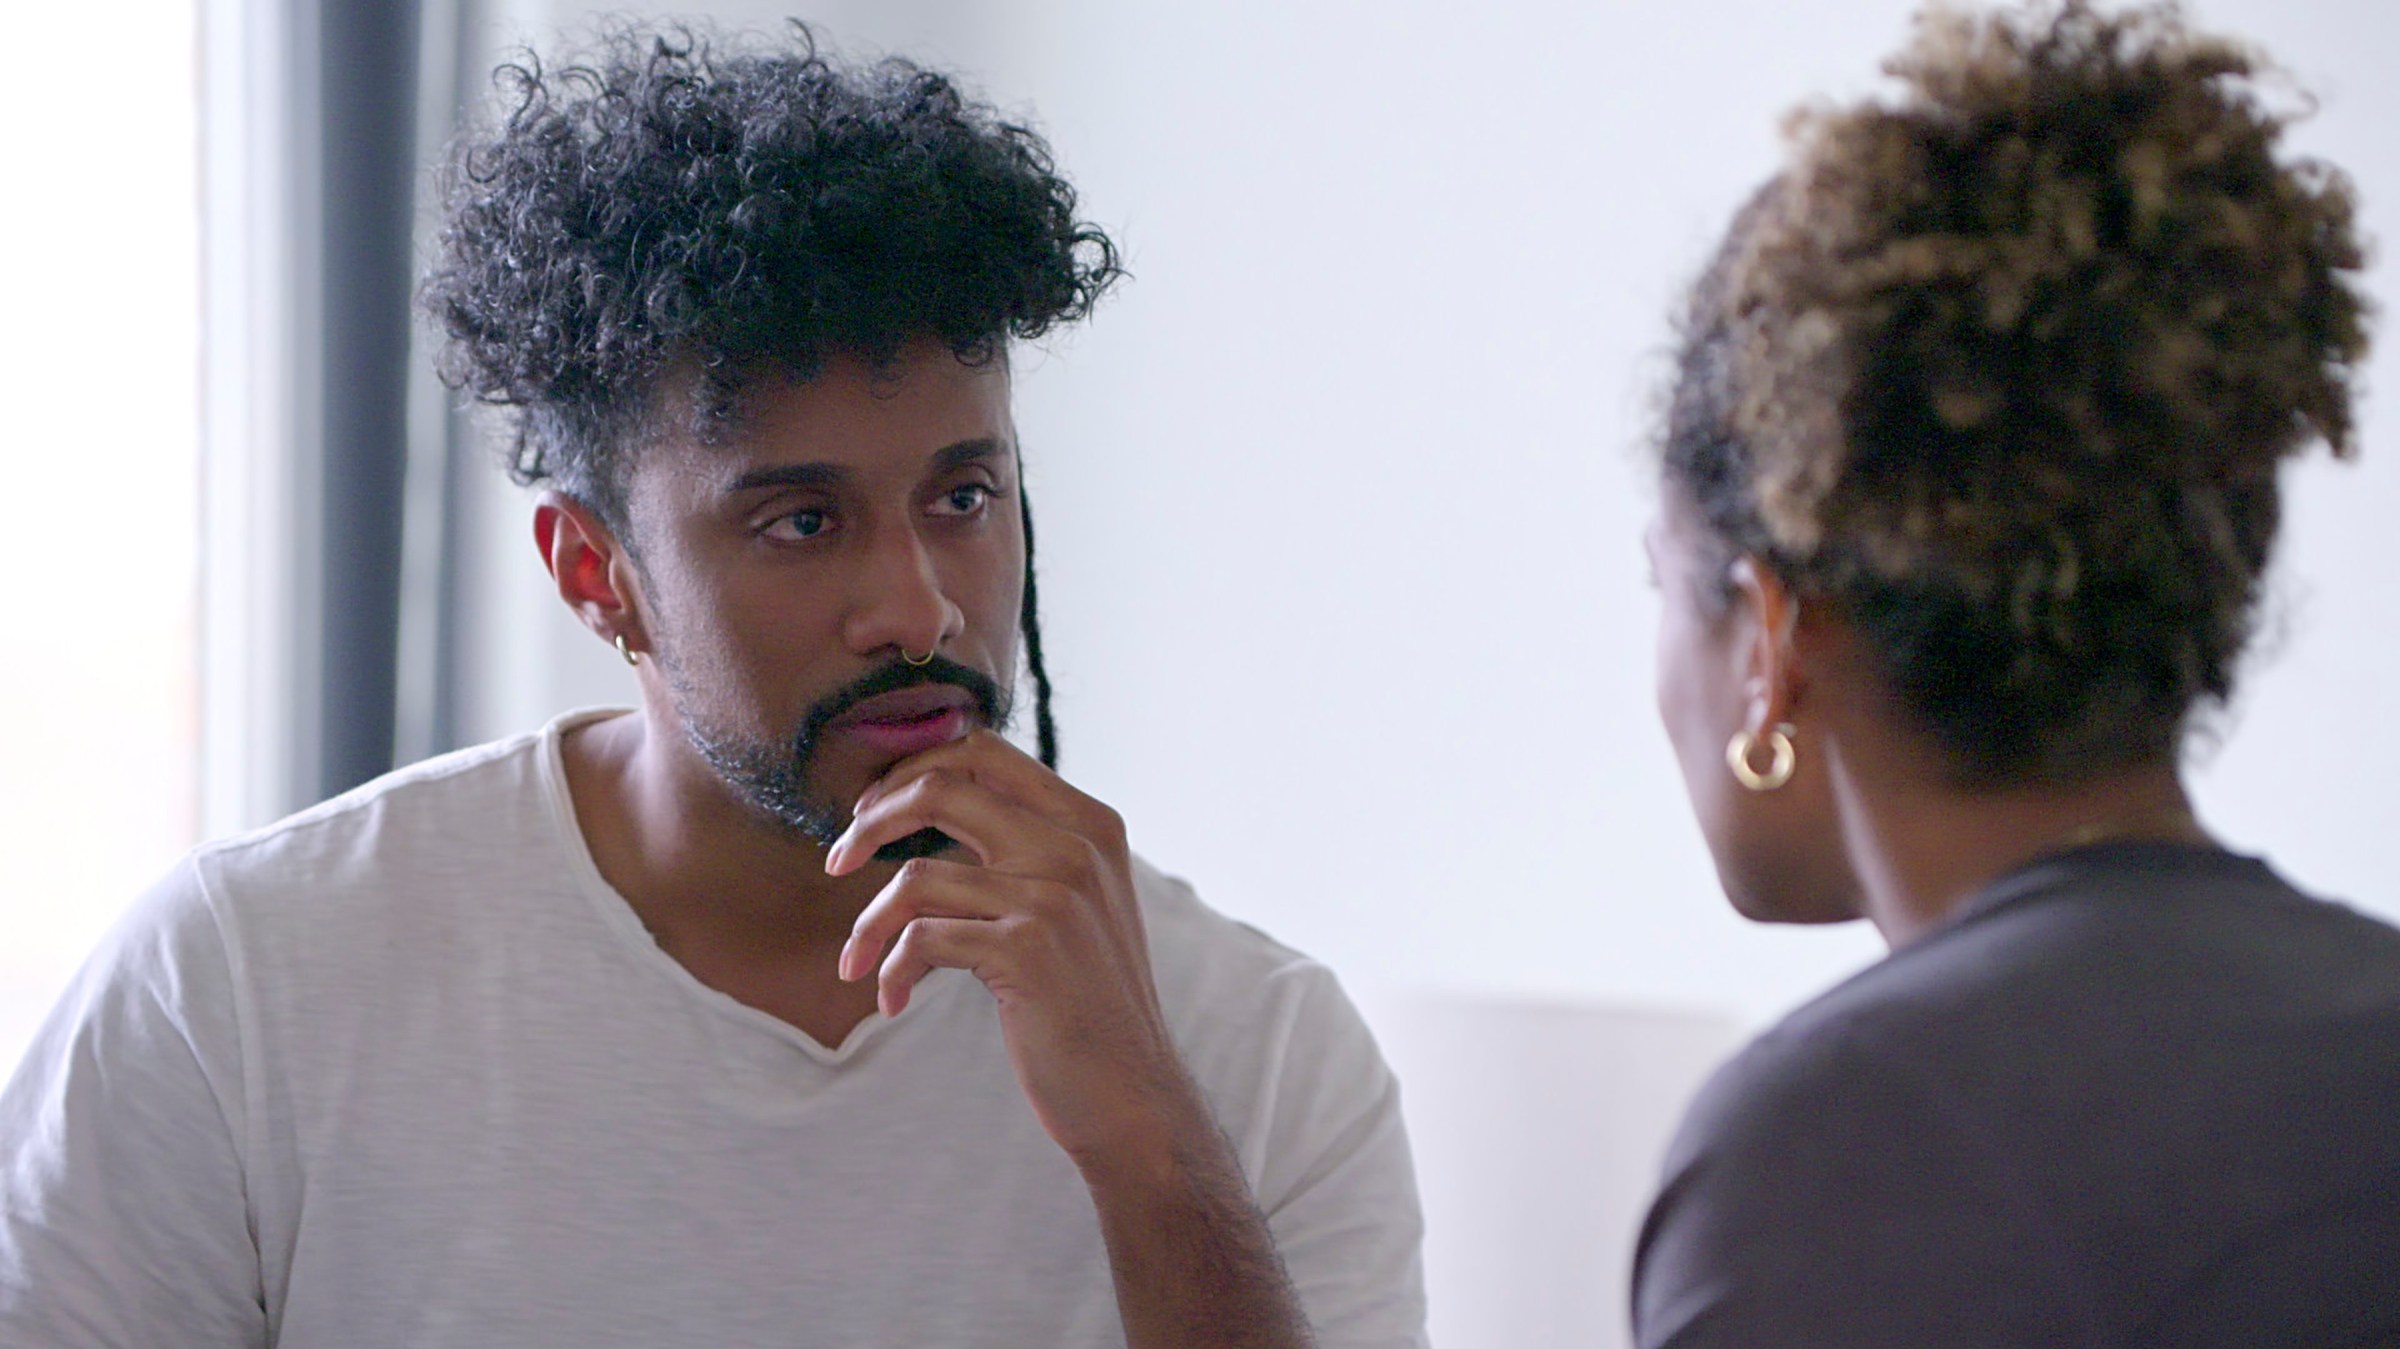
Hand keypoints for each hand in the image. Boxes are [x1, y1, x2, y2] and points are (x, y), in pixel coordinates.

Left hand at [827, 729, 1189, 1164]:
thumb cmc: (1089, 1003)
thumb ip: (1031, 848)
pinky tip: (893, 1002)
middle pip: (941, 787)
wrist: (1133, 1095)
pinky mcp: (1026, 949)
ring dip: (868, 924)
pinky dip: (891, 971)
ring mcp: (1054, 894)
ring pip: (915, 876)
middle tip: (837, 862)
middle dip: (871, 821)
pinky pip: (920, 941)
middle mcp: (1076, 846)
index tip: (873, 813)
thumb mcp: (1078, 905)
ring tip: (856, 961)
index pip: (984, 752)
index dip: (913, 772)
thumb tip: (936, 802)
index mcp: (1090, 823)